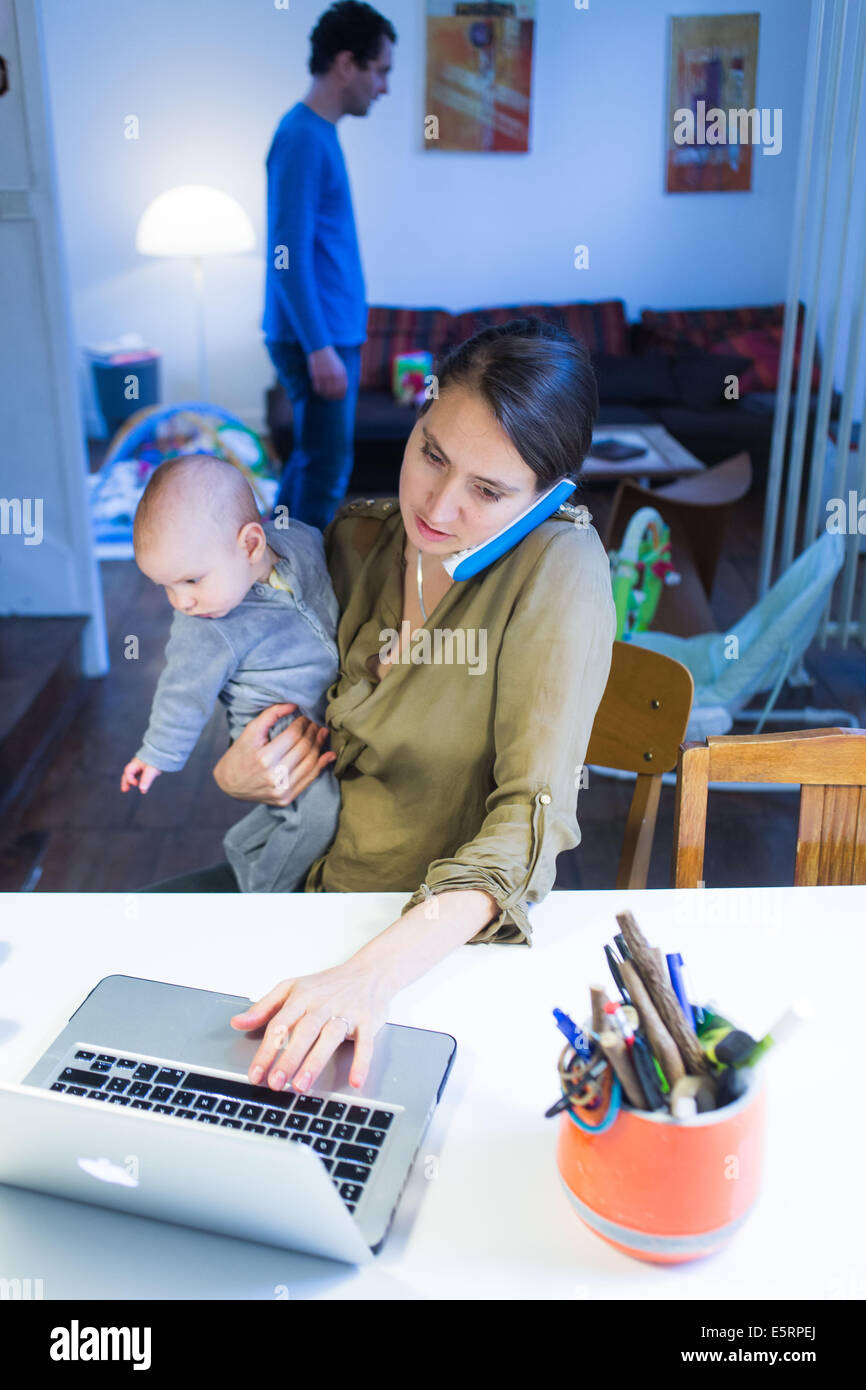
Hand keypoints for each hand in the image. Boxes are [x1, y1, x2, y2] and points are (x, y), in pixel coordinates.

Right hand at [121, 757, 161, 792]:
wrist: (163, 750)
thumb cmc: (157, 758)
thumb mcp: (152, 770)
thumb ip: (146, 779)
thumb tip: (142, 790)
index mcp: (136, 763)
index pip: (128, 772)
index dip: (130, 779)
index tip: (136, 784)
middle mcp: (136, 764)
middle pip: (127, 773)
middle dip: (125, 781)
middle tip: (124, 790)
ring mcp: (140, 765)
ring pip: (132, 773)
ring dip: (130, 781)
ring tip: (127, 789)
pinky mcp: (145, 767)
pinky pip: (137, 773)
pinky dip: (136, 779)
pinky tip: (139, 784)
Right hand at [212, 702, 335, 806]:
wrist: (229, 784)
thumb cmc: (240, 754)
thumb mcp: (250, 731)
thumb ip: (271, 715)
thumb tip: (294, 705)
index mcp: (264, 758)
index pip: (293, 735)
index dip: (303, 723)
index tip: (306, 717)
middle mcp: (274, 776)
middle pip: (304, 749)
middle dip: (313, 732)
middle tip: (316, 723)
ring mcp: (281, 790)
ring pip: (310, 763)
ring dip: (319, 746)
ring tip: (322, 734)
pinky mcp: (286, 799)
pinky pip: (309, 779)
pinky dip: (321, 765)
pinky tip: (328, 754)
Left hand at [230, 958, 393, 1092]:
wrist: (370, 971)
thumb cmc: (328, 984)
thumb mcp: (292, 988)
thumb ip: (264, 1007)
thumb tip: (237, 1022)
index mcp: (301, 998)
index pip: (279, 1024)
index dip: (266, 1051)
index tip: (255, 1073)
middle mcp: (322, 1005)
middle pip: (302, 1032)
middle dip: (288, 1058)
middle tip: (276, 1082)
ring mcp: (346, 1012)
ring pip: (329, 1037)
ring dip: (316, 1061)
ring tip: (302, 1084)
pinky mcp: (368, 1021)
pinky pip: (365, 1042)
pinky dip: (361, 1061)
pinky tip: (355, 1079)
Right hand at [307, 346, 347, 399]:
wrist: (321, 349)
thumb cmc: (331, 359)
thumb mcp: (341, 366)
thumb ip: (343, 377)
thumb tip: (344, 389)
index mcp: (341, 373)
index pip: (343, 390)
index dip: (340, 395)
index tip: (337, 397)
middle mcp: (334, 375)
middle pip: (334, 392)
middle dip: (332, 396)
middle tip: (329, 397)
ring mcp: (325, 376)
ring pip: (325, 392)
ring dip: (324, 394)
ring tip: (323, 393)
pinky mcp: (316, 375)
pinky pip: (317, 388)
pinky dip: (317, 390)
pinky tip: (318, 389)